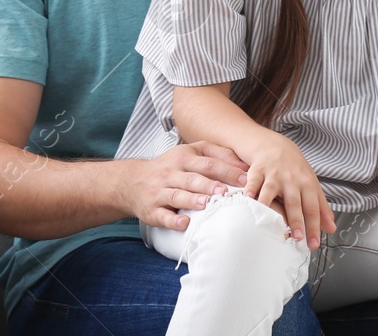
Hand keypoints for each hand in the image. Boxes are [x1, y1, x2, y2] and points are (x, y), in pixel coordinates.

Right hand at [118, 142, 249, 230]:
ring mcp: (160, 192)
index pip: (208, 163)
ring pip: (177, 195)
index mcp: (183, 158)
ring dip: (192, 200)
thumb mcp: (190, 152)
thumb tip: (244, 163)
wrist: (132, 181)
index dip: (227, 171)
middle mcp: (171, 173)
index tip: (245, 179)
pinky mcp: (152, 210)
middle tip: (226, 193)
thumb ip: (217, 153)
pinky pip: (162, 215)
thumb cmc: (171, 167)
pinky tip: (184, 224)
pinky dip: (173, 220)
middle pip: (193, 178)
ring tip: (207, 204)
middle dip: (210, 185)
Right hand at [241, 132, 336, 248]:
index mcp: (307, 184)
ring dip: (270, 204)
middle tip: (297, 237)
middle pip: (294, 201)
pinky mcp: (258, 169)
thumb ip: (321, 207)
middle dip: (296, 219)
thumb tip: (331, 228)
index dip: (314, 226)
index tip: (314, 244)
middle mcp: (291, 179)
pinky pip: (253, 180)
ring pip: (272, 190)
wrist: (274, 145)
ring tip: (268, 220)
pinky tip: (248, 198)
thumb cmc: (294, 169)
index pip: (313, 207)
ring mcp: (274, 174)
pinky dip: (250, 189)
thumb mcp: (311, 184)